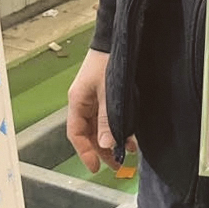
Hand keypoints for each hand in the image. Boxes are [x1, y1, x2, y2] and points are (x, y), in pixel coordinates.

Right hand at [65, 50, 133, 172]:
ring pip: (101, 128)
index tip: (96, 167)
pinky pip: (109, 118)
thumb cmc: (108, 62)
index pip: (76, 134)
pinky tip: (131, 136)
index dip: (85, 152)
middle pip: (89, 134)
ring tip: (129, 153)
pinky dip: (119, 129)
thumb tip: (107, 145)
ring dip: (113, 141)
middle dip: (102, 151)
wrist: (116, 40)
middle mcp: (84, 103)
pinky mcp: (106, 96)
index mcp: (77, 102)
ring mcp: (94, 100)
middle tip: (118, 166)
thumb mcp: (108, 93)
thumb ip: (108, 119)